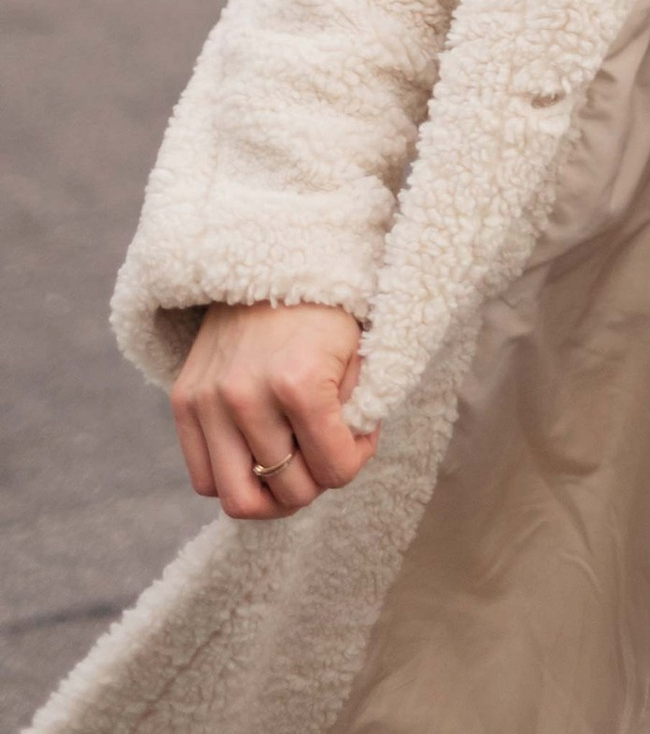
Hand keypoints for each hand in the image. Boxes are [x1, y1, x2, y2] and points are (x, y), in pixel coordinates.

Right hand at [171, 301, 373, 518]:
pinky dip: (234, 478)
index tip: (360, 437)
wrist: (270, 255)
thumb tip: (340, 464)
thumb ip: (355, 412)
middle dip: (315, 482)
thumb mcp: (358, 351)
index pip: (334, 469)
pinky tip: (259, 451)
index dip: (355, 462)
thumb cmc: (325, 306)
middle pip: (287, 493)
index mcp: (300, 381)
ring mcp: (209, 401)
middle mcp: (247, 396)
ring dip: (272, 495)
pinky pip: (204, 478)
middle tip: (324, 453)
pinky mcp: (183, 401)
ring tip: (292, 464)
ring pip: (237, 499)